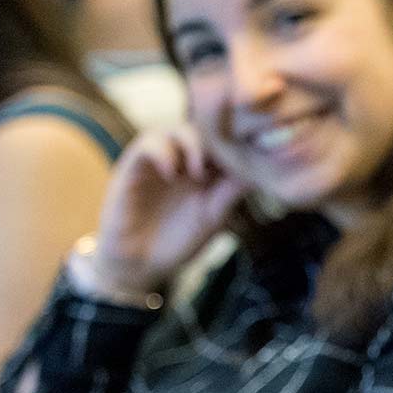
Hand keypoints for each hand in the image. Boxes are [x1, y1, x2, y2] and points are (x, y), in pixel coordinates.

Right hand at [78, 127, 248, 300]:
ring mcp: (158, 160)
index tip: (254, 152)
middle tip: (228, 158)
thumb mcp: (213, 217)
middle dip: (219, 136)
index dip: (239, 140)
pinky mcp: (133, 167)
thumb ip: (231, 192)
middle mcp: (182, 158)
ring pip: (176, 129)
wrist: (140, 264)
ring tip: (199, 171)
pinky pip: (147, 144)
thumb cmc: (178, 240)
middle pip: (203, 127)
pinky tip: (172, 174)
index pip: (224, 140)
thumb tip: (259, 170)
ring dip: (192, 143)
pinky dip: (162, 152)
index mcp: (207, 167)